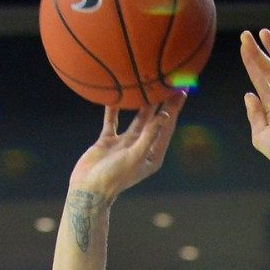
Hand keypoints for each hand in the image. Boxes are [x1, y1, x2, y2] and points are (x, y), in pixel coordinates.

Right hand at [68, 93, 186, 201]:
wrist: (88, 189)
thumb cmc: (114, 177)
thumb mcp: (135, 156)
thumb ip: (150, 135)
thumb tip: (165, 115)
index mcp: (152, 155)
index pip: (167, 126)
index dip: (174, 108)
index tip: (181, 89)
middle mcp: (141, 148)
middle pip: (155, 120)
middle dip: (162, 102)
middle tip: (169, 80)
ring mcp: (125, 144)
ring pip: (137, 119)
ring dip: (143, 102)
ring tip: (149, 83)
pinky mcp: (109, 142)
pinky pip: (113, 120)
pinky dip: (114, 108)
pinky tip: (116, 94)